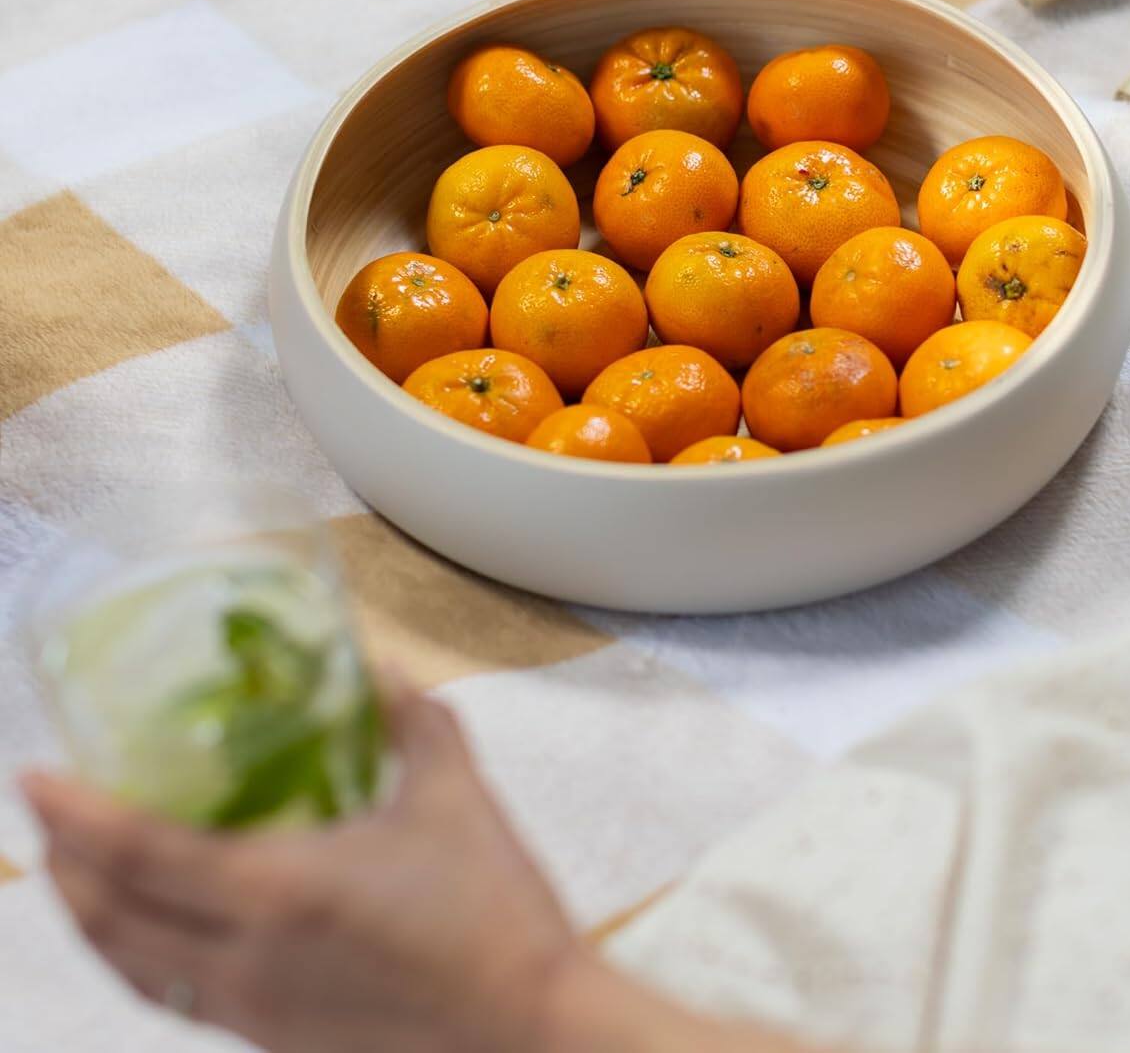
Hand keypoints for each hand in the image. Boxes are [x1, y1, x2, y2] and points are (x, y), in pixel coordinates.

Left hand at [23, 686, 575, 1052]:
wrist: (524, 1031)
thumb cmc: (492, 914)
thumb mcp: (455, 796)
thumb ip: (413, 720)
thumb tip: (379, 669)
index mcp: (280, 892)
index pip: (139, 855)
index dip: (74, 816)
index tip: (33, 776)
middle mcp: (245, 959)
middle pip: (111, 919)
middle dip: (63, 864)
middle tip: (47, 811)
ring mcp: (253, 1009)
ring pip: (131, 967)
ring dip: (89, 916)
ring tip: (77, 870)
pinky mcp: (273, 1038)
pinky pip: (172, 995)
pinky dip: (137, 953)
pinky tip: (156, 928)